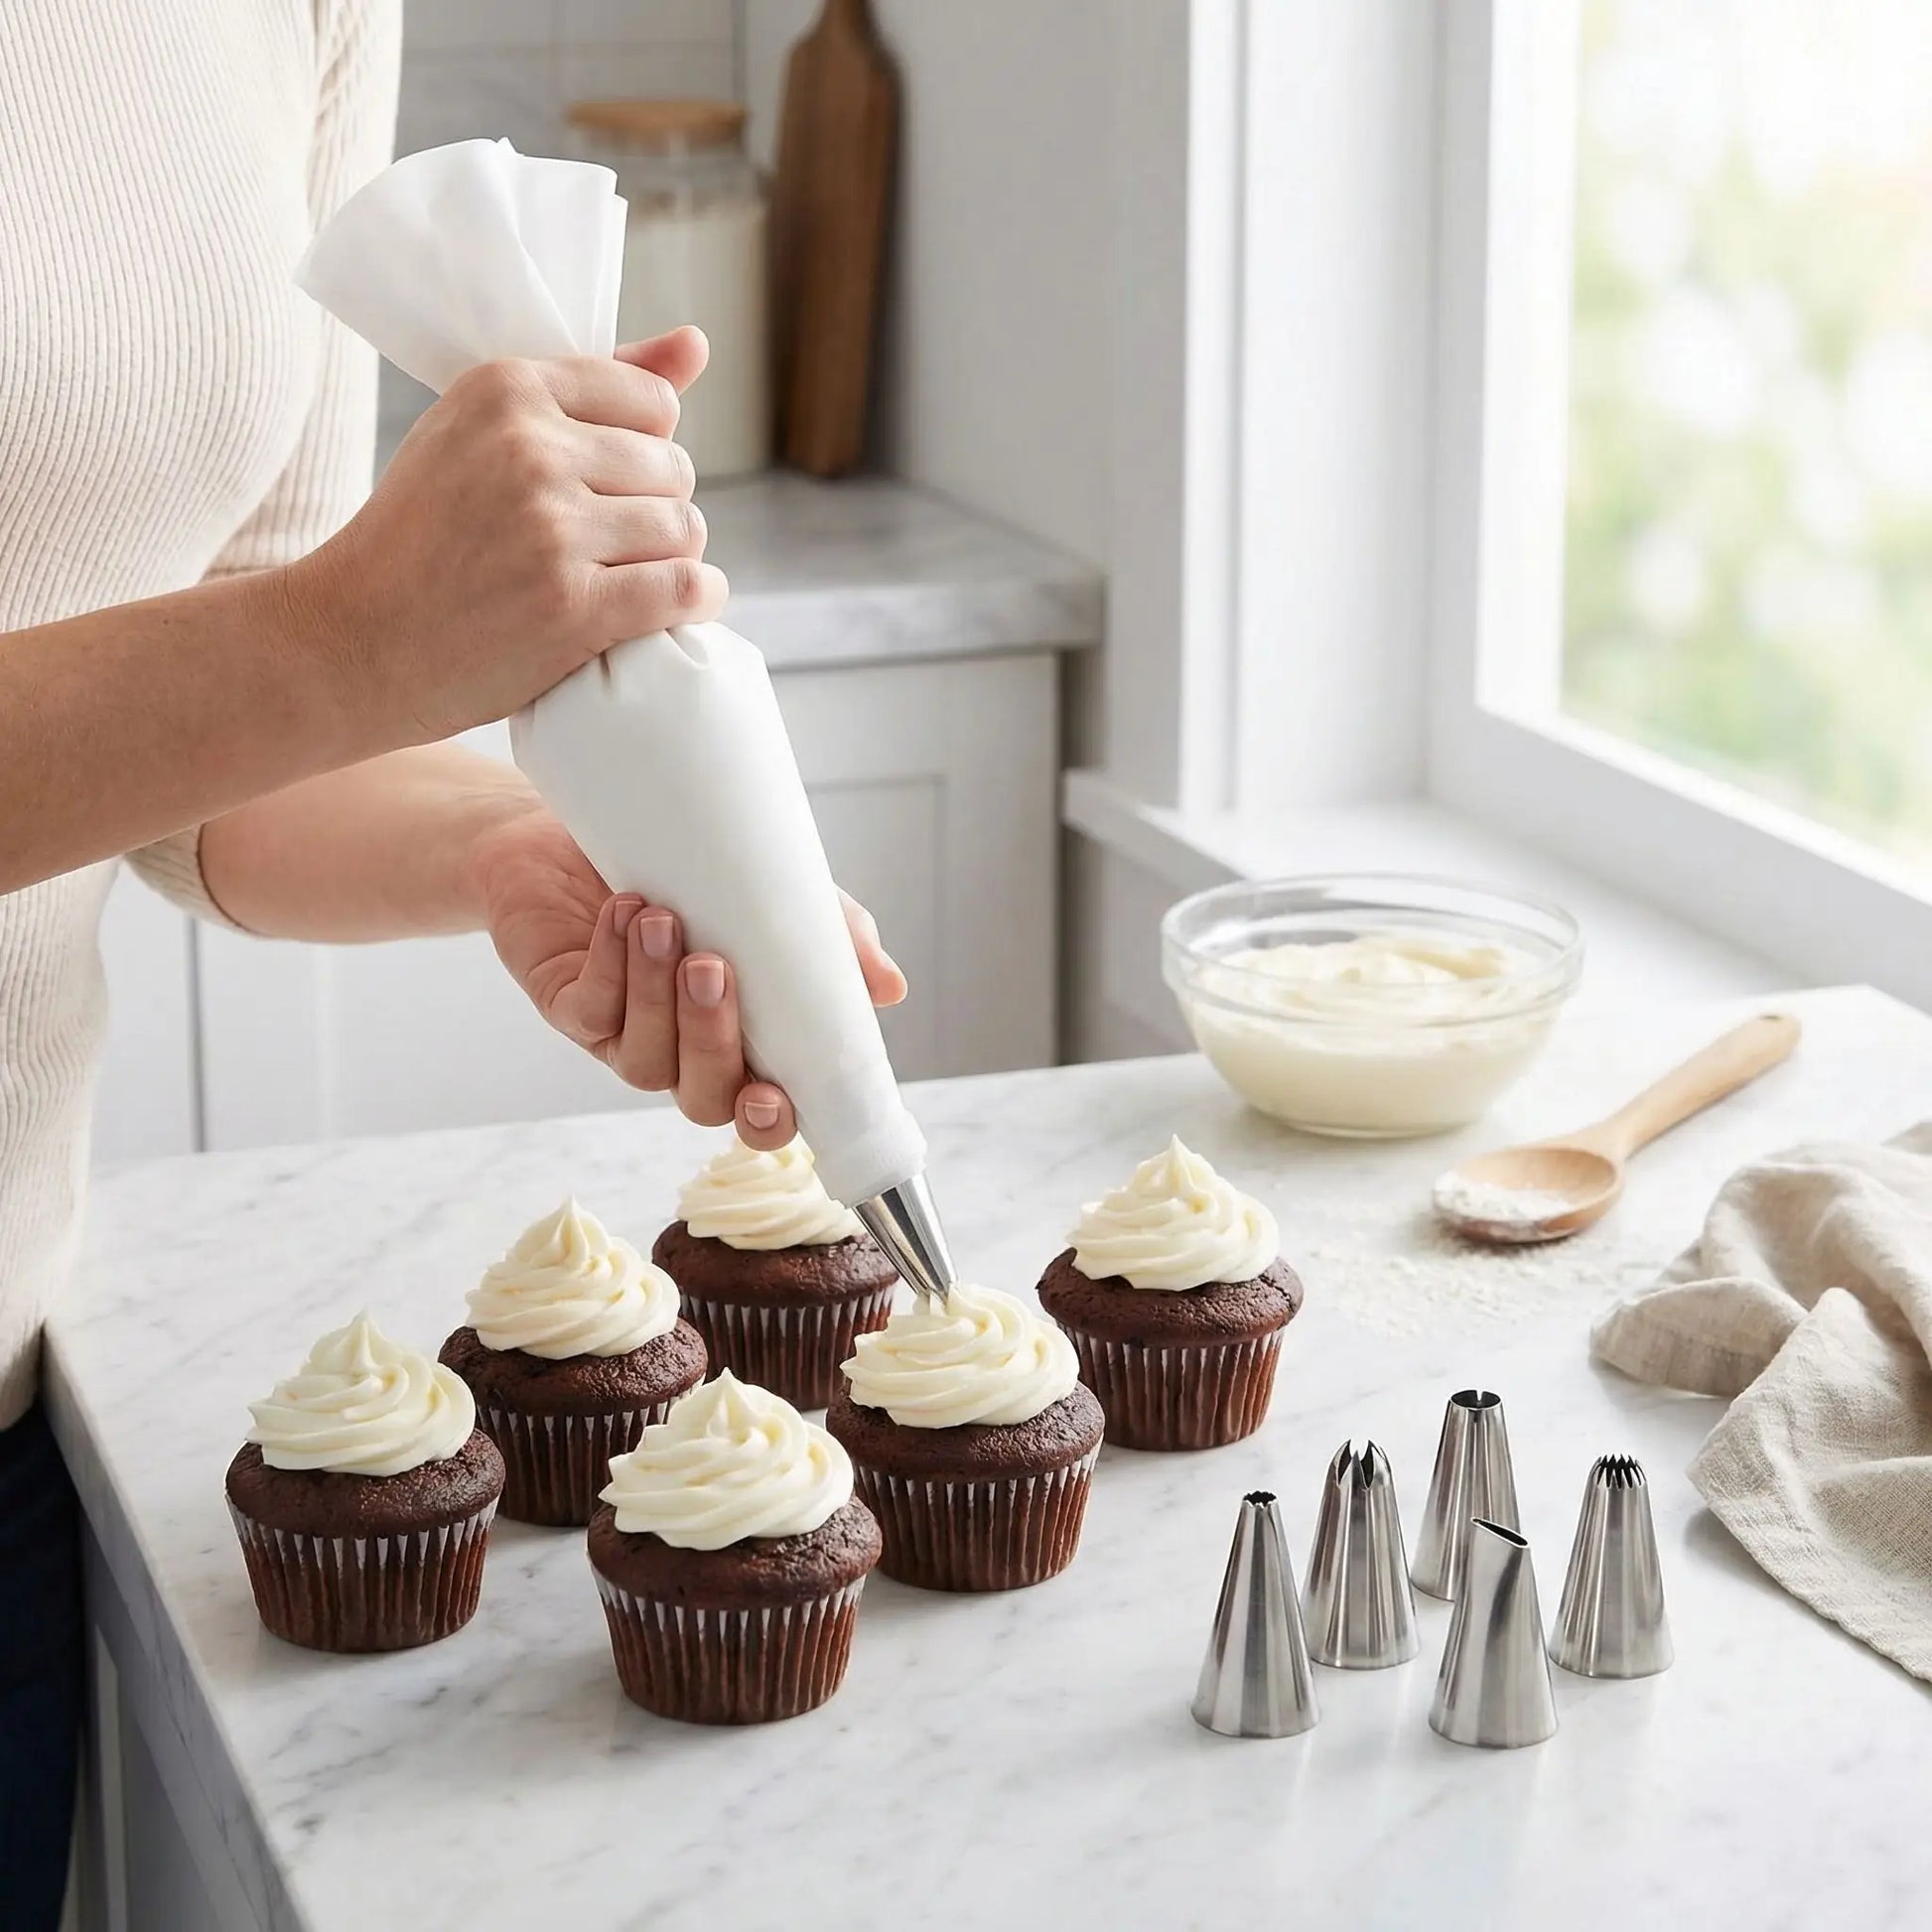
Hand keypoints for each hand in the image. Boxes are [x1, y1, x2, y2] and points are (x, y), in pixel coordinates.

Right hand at [287, 328, 726, 753]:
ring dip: (675, 558)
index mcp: (505, 388)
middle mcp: (530, 448)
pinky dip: (697, 601)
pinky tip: (672, 609)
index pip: (651, 402)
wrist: (353, 640)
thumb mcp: (479, 433)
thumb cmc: (424, 536)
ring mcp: (553, 529)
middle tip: (613, 544)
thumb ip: (592, 388)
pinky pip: (687, 587)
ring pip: (685, 529)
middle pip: (673, 468)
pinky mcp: (573, 606)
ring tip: (631, 576)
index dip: (644, 450)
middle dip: (658, 508)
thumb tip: (697, 343)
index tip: (608, 486)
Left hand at [470, 805, 905, 1145]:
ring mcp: (624, 1035)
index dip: (769, 1121)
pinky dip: (609, 962)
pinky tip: (625, 914)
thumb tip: (891, 987)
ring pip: (645, 1059)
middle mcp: (683, 1054)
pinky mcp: (567, 1005)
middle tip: (713, 966)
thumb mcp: (776, 896)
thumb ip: (835, 941)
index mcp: (742, 1044)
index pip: (761, 1112)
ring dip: (656, 992)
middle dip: (710, 1040)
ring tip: (663, 920)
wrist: (597, 821)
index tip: (772, 1095)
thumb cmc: (694, 871)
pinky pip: (590, 1009)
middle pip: (703, 1096)